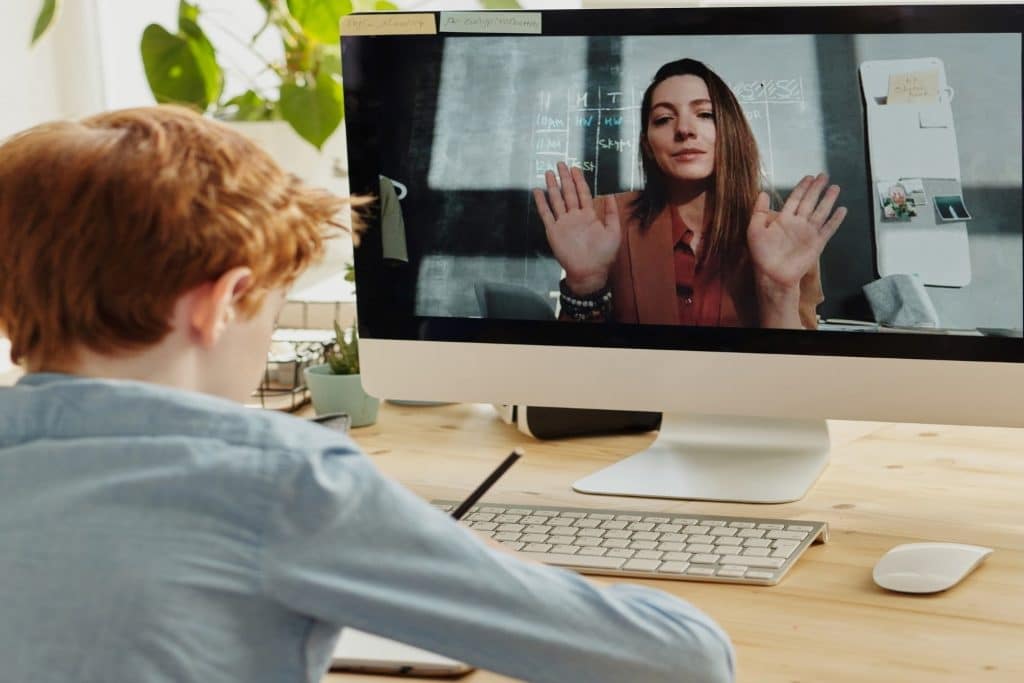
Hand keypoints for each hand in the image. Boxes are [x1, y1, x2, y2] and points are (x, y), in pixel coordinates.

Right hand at [533, 162, 620, 294]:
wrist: (589, 271)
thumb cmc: (604, 254)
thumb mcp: (614, 231)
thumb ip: (612, 212)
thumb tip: (611, 194)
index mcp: (589, 215)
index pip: (583, 193)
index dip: (579, 180)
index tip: (575, 168)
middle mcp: (575, 216)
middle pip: (568, 193)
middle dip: (564, 178)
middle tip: (560, 164)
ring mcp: (563, 223)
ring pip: (556, 200)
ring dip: (552, 187)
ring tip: (548, 173)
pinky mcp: (553, 231)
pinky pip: (546, 214)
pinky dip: (541, 203)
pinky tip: (537, 192)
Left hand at [747, 173, 845, 294]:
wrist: (773, 275)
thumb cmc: (762, 255)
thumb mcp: (754, 230)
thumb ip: (758, 211)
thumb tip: (762, 193)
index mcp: (783, 219)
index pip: (795, 198)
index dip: (802, 187)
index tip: (809, 177)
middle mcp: (797, 223)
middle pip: (810, 201)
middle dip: (817, 188)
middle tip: (824, 175)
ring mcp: (808, 233)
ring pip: (821, 211)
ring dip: (828, 200)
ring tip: (835, 188)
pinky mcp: (817, 243)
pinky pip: (828, 229)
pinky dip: (836, 220)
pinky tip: (842, 210)